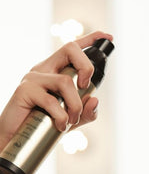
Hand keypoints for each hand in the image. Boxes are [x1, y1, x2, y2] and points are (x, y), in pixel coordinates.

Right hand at [0, 30, 112, 149]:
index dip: (91, 39)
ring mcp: (33, 78)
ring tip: (72, 121)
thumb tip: (94, 100)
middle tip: (86, 87)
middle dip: (87, 67)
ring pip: (66, 81)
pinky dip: (62, 116)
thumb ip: (87, 112)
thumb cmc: (44, 125)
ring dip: (76, 105)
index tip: (108, 37)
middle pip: (70, 48)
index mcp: (56, 70)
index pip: (73, 49)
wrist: (16, 137)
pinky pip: (51, 100)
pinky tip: (61, 126)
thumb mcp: (72, 120)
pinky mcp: (24, 90)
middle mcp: (44, 69)